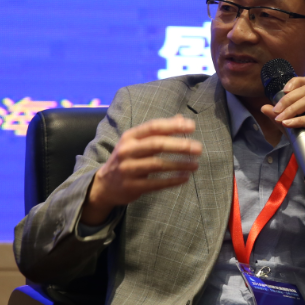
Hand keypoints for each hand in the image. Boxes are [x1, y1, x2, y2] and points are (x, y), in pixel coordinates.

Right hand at [81, 115, 201, 224]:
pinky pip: (155, 183)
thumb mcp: (138, 142)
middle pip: (157, 144)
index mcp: (130, 136)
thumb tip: (182, 118)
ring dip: (179, 164)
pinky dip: (172, 181)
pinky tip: (185, 178)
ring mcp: (128, 169)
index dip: (173, 126)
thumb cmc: (129, 159)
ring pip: (157, 165)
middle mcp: (127, 151)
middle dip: (180, 145)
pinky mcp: (131, 186)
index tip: (192, 127)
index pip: (153, 127)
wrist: (105, 185)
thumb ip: (159, 131)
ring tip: (195, 165)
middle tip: (199, 148)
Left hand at [262, 77, 304, 198]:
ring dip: (291, 109)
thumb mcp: (295, 128)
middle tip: (275, 111)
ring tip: (279, 119)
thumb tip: (264, 107)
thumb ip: (283, 117)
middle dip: (287, 100)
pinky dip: (299, 120)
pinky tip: (288, 124)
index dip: (295, 82)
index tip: (281, 91)